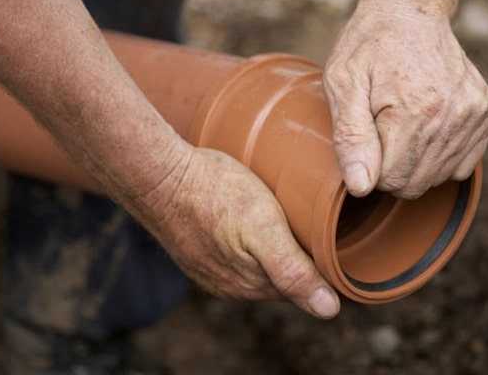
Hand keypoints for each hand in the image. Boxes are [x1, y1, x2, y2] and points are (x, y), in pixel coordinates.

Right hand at [139, 147, 339, 318]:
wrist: (159, 176)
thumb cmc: (214, 194)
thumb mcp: (263, 228)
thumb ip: (293, 270)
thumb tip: (328, 310)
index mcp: (252, 284)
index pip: (301, 284)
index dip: (318, 261)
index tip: (328, 235)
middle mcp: (230, 285)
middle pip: (279, 275)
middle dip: (296, 255)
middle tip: (309, 221)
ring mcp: (210, 269)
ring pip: (256, 264)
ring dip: (272, 247)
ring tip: (282, 219)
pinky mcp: (196, 252)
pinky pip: (233, 254)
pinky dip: (246, 241)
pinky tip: (248, 221)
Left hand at [323, 0, 487, 198]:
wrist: (408, 13)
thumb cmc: (368, 48)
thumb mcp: (343, 85)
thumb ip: (351, 139)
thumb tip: (361, 187)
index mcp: (415, 113)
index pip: (390, 181)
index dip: (369, 168)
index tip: (364, 139)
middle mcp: (453, 117)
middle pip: (415, 184)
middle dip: (390, 168)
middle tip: (379, 131)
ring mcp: (474, 115)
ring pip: (438, 177)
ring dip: (414, 161)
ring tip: (400, 124)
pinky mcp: (486, 113)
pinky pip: (461, 164)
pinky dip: (439, 156)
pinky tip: (423, 128)